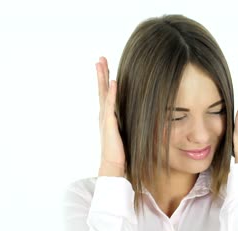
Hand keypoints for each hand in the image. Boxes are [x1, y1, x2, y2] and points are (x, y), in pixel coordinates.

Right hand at [96, 57, 125, 176]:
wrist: (113, 165)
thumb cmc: (120, 152)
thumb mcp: (125, 133)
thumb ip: (126, 123)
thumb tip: (137, 116)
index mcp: (107, 116)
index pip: (106, 94)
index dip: (105, 80)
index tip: (105, 66)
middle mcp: (104, 114)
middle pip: (102, 89)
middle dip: (101, 73)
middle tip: (100, 58)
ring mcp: (105, 118)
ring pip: (103, 93)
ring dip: (103, 77)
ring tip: (101, 63)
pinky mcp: (109, 123)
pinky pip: (110, 105)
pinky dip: (112, 93)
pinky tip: (113, 82)